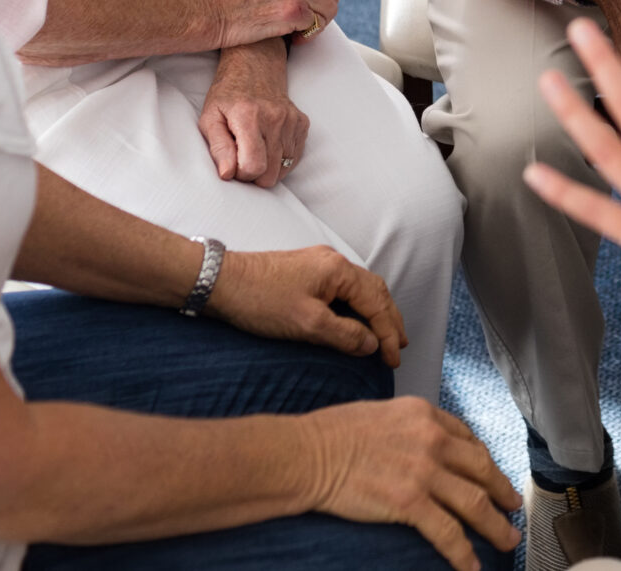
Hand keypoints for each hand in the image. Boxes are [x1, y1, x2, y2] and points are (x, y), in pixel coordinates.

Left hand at [199, 39, 307, 186]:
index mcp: (248, 117)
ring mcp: (292, 120)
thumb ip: (218, 148)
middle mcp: (275, 118)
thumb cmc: (227, 96)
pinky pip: (294, 158)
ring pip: (284, 169)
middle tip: (242, 159)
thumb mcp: (209, 119)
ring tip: (255, 149)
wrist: (254, 67)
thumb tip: (227, 175)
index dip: (241, 174)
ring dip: (268, 167)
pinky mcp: (302, 123)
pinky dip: (281, 158)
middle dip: (254, 175)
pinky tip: (268, 144)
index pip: (253, 166)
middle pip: (270, 174)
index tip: (233, 165)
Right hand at [205, 0, 337, 46]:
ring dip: (317, 23)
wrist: (208, 12)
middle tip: (303, 22)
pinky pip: (316, 25)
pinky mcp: (292, 12)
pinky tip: (292, 39)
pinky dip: (307, 35)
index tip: (303, 6)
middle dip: (321, 9)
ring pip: (329, 9)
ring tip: (299, 31)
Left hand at [206, 243, 406, 367]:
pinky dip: (357, 307)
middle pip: (375, 291)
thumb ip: (344, 334)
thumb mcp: (307, 324)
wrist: (220, 282)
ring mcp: (318, 265)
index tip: (394, 359)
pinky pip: (343, 289)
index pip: (377, 303)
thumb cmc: (260, 300)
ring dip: (375, 312)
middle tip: (400, 345)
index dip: (389, 333)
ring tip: (384, 335)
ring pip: (360, 289)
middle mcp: (333, 262)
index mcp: (338, 271)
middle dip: (390, 319)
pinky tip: (354, 320)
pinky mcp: (304, 272)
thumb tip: (371, 344)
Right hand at [305, 396, 521, 570]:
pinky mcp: (410, 501)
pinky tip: (472, 565)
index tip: (491, 476)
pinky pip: (448, 532)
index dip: (485, 462)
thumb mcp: (381, 415)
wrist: (306, 453)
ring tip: (507, 540)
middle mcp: (431, 439)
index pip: (468, 439)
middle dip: (502, 492)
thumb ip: (409, 429)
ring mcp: (423, 471)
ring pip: (475, 503)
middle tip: (513, 508)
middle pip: (482, 469)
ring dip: (496, 526)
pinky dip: (464, 552)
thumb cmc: (331, 435)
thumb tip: (421, 447)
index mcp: (424, 414)